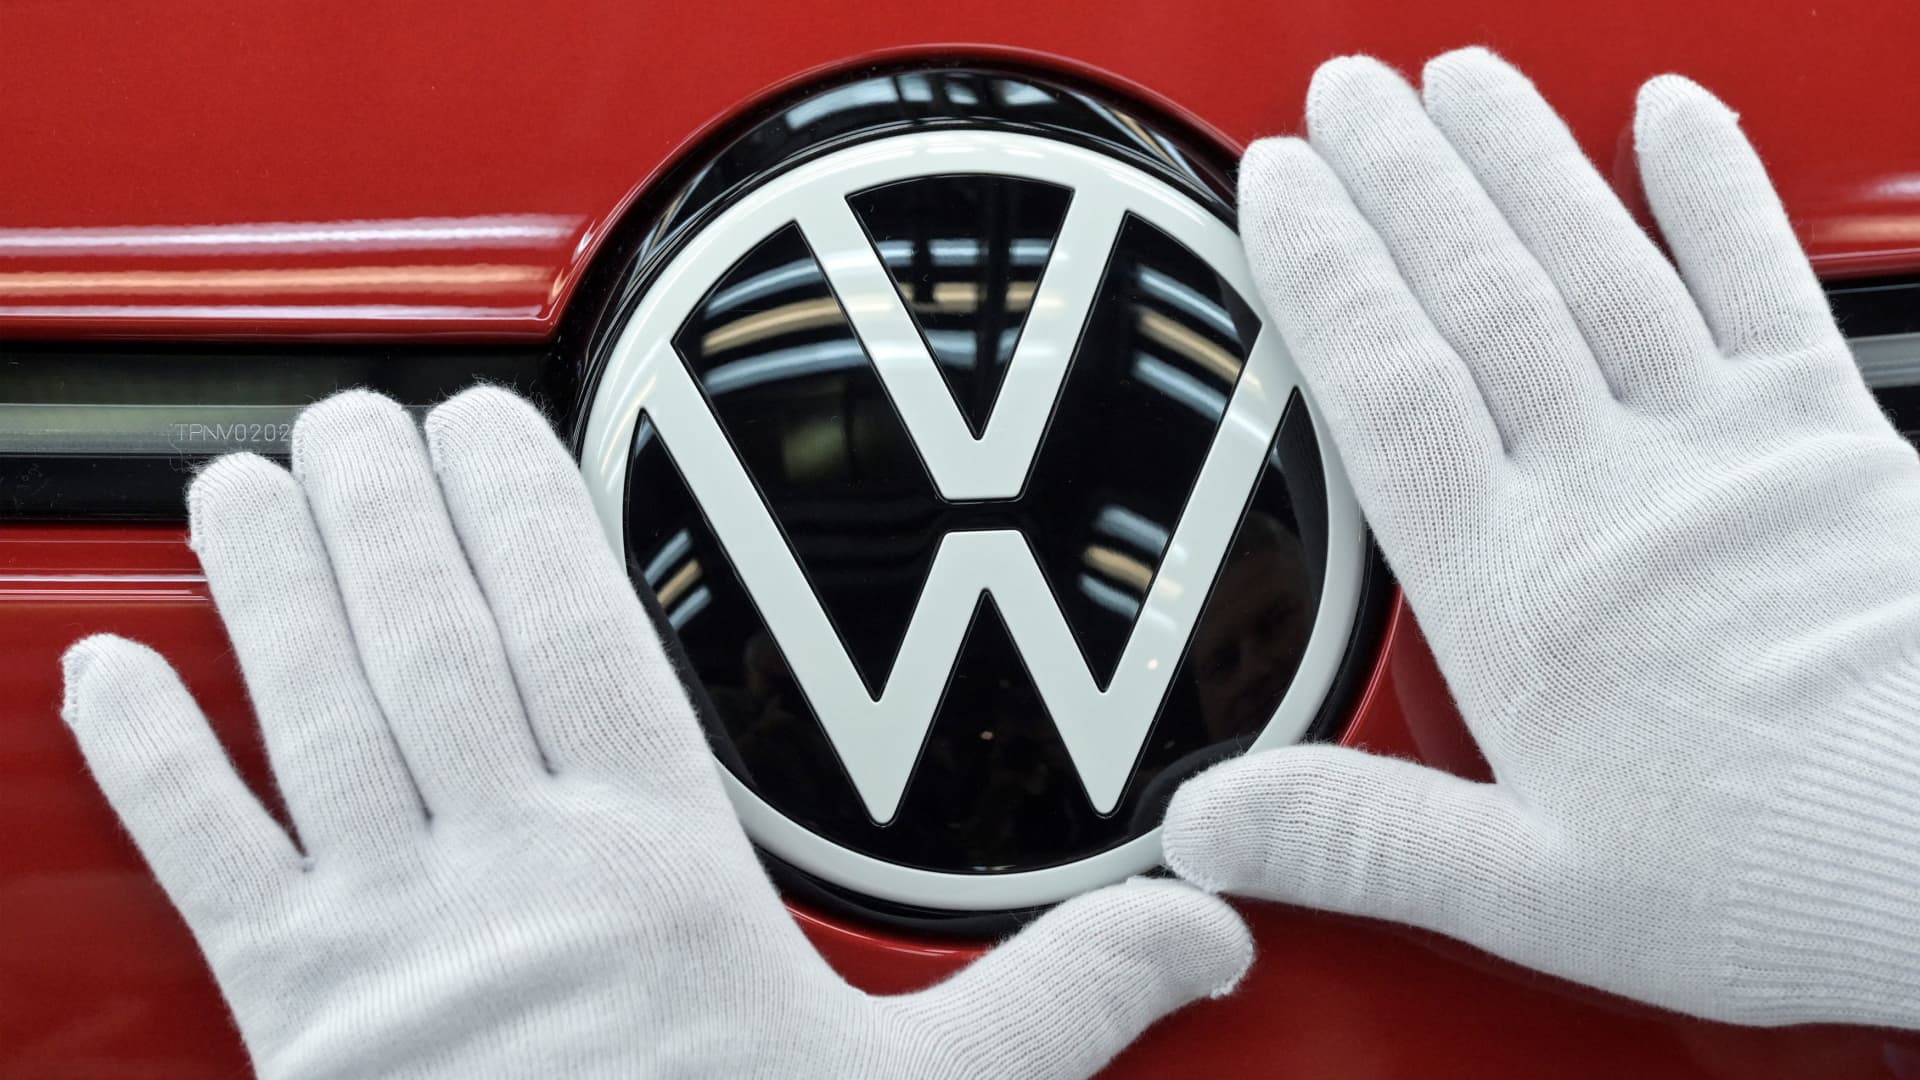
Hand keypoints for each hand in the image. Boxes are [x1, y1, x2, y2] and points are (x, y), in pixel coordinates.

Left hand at [60, 387, 1250, 1077]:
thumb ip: (1055, 1000)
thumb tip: (1202, 933)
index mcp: (655, 876)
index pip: (580, 638)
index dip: (527, 511)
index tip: (494, 421)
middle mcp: (506, 884)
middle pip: (431, 645)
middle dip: (389, 509)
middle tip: (356, 411)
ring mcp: (384, 949)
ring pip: (315, 715)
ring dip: (274, 585)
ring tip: (247, 480)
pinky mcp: (291, 1022)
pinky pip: (204, 865)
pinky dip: (148, 764)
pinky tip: (110, 678)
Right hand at [1163, 48, 1919, 1026]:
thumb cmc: (1775, 876)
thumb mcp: (1535, 894)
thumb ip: (1360, 840)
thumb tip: (1200, 826)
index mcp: (1519, 591)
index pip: (1394, 387)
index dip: (1326, 272)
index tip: (1279, 186)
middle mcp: (1612, 493)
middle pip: (1485, 296)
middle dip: (1406, 180)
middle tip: (1343, 91)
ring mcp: (1727, 451)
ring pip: (1599, 266)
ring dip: (1523, 160)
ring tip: (1458, 78)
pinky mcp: (1832, 441)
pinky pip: (1765, 286)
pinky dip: (1718, 191)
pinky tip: (1672, 114)